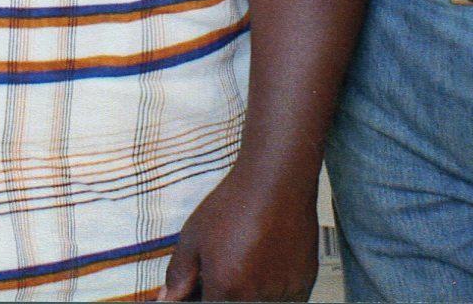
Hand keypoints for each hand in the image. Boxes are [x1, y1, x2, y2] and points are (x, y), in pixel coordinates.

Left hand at [159, 167, 316, 301]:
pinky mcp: (303, 284)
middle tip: (226, 269)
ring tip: (248, 262)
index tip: (204, 288)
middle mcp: (256, 298)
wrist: (276, 180)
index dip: (204, 298)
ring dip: (252, 294)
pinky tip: (267, 265)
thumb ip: (178, 274)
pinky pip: (286, 300)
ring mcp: (283, 293)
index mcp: (226, 290)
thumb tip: (168, 298)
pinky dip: (274, 291)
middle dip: (227, 294)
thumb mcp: (193, 236)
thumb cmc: (235, 205)